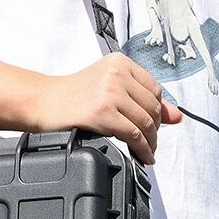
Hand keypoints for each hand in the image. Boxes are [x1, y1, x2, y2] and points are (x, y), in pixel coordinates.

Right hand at [34, 53, 182, 164]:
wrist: (42, 101)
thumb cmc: (71, 95)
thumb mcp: (108, 88)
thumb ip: (142, 98)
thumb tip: (176, 116)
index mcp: (120, 62)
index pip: (154, 89)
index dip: (157, 111)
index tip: (154, 124)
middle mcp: (117, 74)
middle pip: (152, 106)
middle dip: (155, 128)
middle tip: (150, 141)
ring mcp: (110, 92)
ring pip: (146, 122)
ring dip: (150, 142)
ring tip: (147, 151)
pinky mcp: (103, 112)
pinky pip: (134, 135)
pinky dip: (142, 149)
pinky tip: (142, 156)